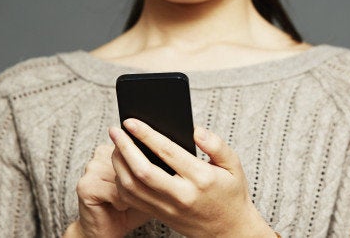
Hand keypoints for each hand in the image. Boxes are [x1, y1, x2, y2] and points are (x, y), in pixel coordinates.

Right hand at [63, 144, 149, 237]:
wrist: (109, 229)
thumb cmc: (131, 207)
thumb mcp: (150, 184)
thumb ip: (157, 167)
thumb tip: (174, 158)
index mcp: (116, 149)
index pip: (139, 149)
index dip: (148, 170)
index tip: (146, 182)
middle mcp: (101, 154)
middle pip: (133, 165)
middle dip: (139, 184)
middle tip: (131, 195)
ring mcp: (91, 168)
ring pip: (125, 179)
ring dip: (131, 195)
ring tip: (123, 201)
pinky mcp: (85, 185)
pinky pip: (115, 192)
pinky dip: (121, 203)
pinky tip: (116, 206)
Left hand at [108, 118, 275, 237]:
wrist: (229, 230)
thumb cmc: (231, 194)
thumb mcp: (234, 166)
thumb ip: (216, 146)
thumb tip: (196, 130)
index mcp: (201, 178)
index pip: (167, 152)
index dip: (146, 134)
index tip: (131, 121)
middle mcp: (182, 194)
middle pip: (142, 170)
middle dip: (125, 148)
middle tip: (115, 130)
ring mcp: (169, 208)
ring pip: (132, 186)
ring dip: (118, 164)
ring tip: (116, 146)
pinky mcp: (160, 216)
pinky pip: (133, 200)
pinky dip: (121, 182)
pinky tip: (121, 168)